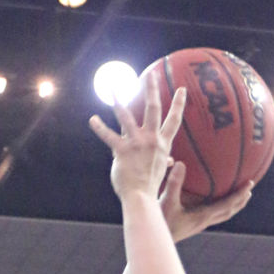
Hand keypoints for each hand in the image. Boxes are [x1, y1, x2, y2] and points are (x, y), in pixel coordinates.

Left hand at [89, 73, 185, 202]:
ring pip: (126, 116)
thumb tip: (171, 161)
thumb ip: (164, 160)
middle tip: (151, 74)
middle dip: (152, 89)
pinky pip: (108, 136)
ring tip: (111, 87)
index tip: (182, 89)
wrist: (141, 198)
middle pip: (153, 108)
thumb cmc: (150, 186)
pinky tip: (92, 119)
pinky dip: (99, 128)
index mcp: (163, 144)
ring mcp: (136, 143)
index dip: (179, 104)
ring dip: (117, 100)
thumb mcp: (161, 170)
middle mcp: (151, 140)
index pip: (174, 120)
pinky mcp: (122, 150)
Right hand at [159, 160, 252, 243]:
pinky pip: (212, 215)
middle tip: (249, 190)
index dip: (240, 194)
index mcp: (203, 215)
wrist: (155, 241)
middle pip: (229, 212)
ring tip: (238, 197)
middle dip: (240, 201)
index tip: (250, 184)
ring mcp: (200, 225)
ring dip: (232, 206)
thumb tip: (180, 162)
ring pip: (222, 215)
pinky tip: (214, 202)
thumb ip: (174, 182)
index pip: (227, 204)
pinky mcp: (194, 226)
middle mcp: (204, 221)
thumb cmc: (161, 221)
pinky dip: (220, 208)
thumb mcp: (167, 201)